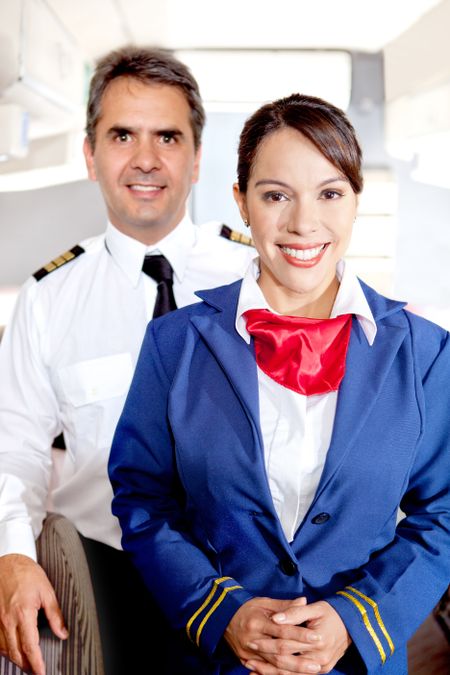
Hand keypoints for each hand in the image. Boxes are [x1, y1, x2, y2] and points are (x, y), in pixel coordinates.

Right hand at [0, 554, 67, 674]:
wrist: (7, 561)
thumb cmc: (27, 573)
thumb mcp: (46, 591)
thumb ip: (55, 614)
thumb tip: (62, 633)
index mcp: (23, 613)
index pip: (29, 646)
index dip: (36, 663)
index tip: (42, 672)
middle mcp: (8, 620)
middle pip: (15, 653)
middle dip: (26, 666)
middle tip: (37, 671)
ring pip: (4, 650)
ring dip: (16, 660)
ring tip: (27, 664)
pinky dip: (6, 650)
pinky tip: (14, 651)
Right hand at [224, 596, 317, 671]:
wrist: (222, 617)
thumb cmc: (246, 608)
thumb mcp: (264, 602)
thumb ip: (285, 605)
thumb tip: (304, 602)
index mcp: (258, 622)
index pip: (282, 630)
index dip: (300, 634)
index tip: (316, 637)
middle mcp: (253, 639)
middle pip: (279, 652)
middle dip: (299, 660)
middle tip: (317, 664)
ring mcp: (248, 653)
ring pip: (273, 665)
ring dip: (292, 670)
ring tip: (310, 671)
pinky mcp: (245, 660)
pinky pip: (264, 671)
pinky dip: (278, 674)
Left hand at [245, 599, 350, 673]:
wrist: (352, 625)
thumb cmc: (331, 613)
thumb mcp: (314, 608)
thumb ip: (294, 612)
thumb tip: (276, 617)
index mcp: (317, 639)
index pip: (286, 644)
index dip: (268, 643)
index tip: (251, 641)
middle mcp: (319, 657)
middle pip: (287, 663)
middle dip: (265, 663)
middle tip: (247, 659)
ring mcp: (321, 666)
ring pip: (292, 674)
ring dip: (271, 674)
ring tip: (252, 670)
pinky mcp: (322, 670)